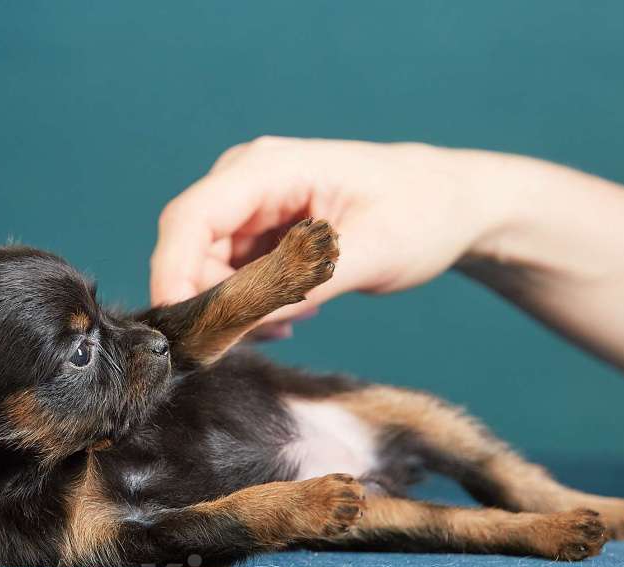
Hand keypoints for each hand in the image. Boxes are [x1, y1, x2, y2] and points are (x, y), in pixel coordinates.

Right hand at [149, 137, 504, 336]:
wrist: (451, 204)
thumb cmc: (422, 213)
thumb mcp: (369, 254)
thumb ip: (300, 287)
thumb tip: (234, 323)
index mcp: (269, 168)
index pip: (191, 218)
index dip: (173, 274)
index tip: (181, 330)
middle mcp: (247, 182)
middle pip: (190, 250)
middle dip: (211, 304)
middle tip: (256, 341)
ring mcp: (252, 208)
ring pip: (207, 270)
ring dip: (237, 310)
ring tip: (294, 322)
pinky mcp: (261, 232)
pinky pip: (231, 277)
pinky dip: (252, 306)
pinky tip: (295, 316)